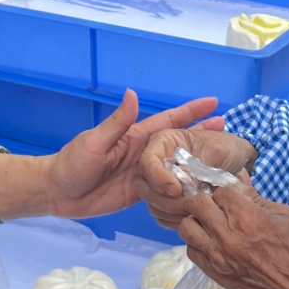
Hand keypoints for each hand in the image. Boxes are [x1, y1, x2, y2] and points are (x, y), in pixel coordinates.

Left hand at [44, 91, 224, 218]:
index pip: (169, 122)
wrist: (57, 192)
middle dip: (204, 136)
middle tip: (232, 134)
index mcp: (136, 138)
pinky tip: (200, 190)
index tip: (214, 103)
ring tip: (225, 165)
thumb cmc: (72, 163)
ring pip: (178, 169)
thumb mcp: (94, 142)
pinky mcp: (141, 195)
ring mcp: (144, 175)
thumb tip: (134, 93)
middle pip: (181, 144)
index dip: (191, 112)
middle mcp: (145, 155)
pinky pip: (166, 192)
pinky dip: (184, 190)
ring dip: (199, 166)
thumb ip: (117, 122)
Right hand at [139, 127, 258, 229]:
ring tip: (196, 211)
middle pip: (145, 187)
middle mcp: (157, 163)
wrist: (239, 162)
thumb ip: (196, 167)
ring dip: (172, 212)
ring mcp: (160, 184)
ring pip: (152, 204)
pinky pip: (162, 216)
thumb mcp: (216, 151)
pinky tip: (194, 217)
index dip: (158, 177)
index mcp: (163, 142)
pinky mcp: (167, 202)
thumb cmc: (227, 148)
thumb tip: (181, 187)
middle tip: (190, 205)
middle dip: (166, 200)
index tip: (177, 190)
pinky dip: (176, 220)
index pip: (147, 161)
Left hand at [178, 180, 288, 288]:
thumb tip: (239, 182)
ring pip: (187, 227)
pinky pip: (192, 251)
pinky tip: (213, 242)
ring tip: (212, 223)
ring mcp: (218, 257)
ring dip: (198, 220)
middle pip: (198, 204)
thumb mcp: (287, 217)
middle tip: (220, 205)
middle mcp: (228, 236)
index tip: (234, 196)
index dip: (228, 190)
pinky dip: (198, 242)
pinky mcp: (216, 274)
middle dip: (208, 199)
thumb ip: (258, 199)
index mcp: (248, 218)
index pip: (221, 190)